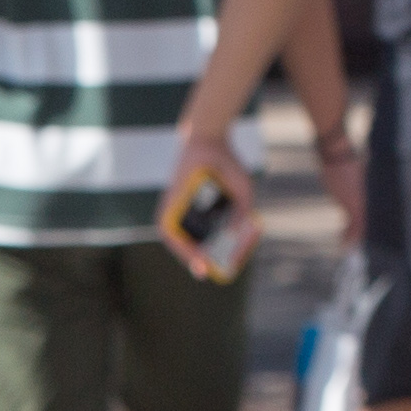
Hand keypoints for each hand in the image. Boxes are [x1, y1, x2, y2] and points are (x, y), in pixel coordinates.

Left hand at [161, 133, 255, 280]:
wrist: (211, 140)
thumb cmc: (227, 166)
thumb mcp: (242, 192)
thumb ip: (241, 213)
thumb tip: (236, 233)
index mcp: (206, 212)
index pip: (206, 240)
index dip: (212, 255)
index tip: (222, 268)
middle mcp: (189, 212)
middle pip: (190, 243)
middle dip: (200, 259)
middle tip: (210, 271)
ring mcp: (177, 208)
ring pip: (176, 240)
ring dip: (188, 255)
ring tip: (201, 266)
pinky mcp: (169, 201)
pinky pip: (168, 228)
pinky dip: (178, 242)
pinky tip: (189, 251)